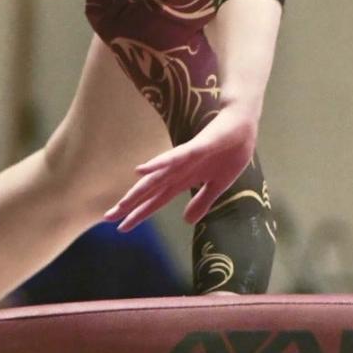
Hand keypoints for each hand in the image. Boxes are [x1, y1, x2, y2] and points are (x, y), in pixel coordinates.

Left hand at [105, 105, 257, 231]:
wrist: (244, 125)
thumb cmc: (231, 150)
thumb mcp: (218, 185)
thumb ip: (202, 201)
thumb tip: (187, 221)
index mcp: (183, 179)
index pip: (157, 200)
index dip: (140, 213)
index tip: (121, 227)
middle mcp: (178, 170)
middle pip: (150, 190)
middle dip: (130, 204)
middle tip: (107, 218)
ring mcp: (185, 158)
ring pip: (157, 177)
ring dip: (139, 189)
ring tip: (121, 203)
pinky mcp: (196, 147)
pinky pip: (174, 157)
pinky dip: (158, 164)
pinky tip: (141, 169)